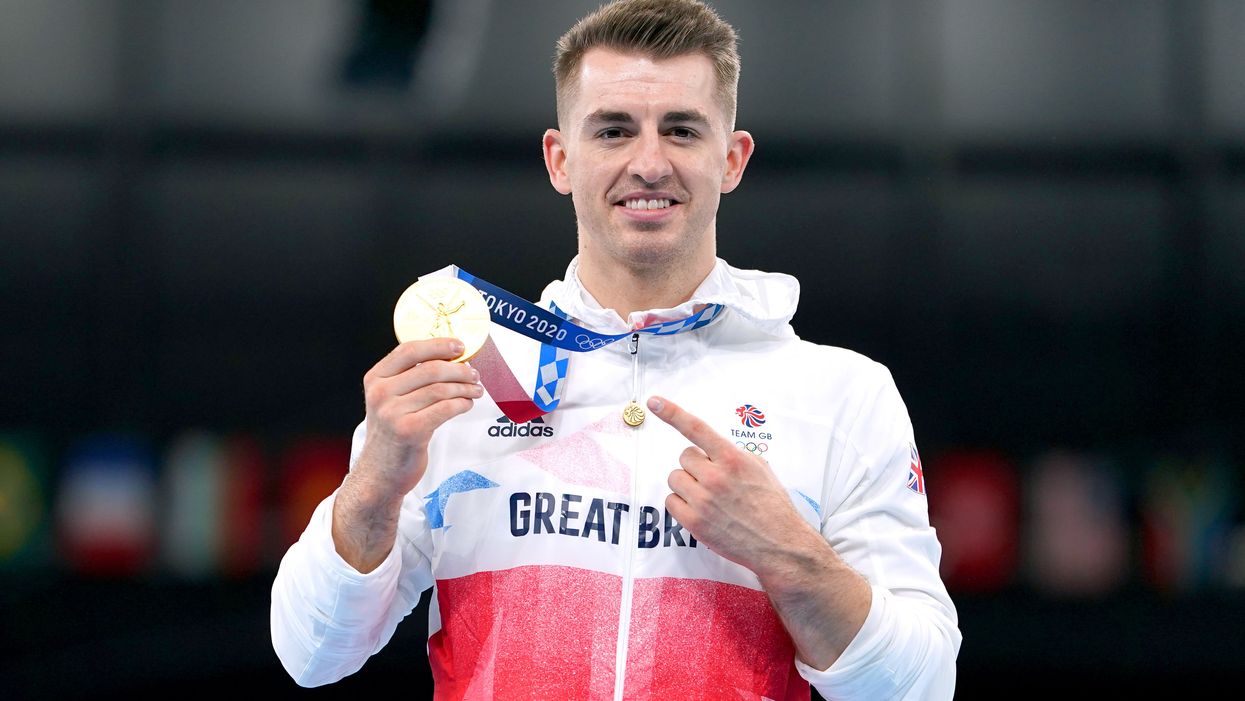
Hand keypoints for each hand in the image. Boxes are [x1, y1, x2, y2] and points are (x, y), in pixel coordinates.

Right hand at [356, 337, 483, 494]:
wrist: (379, 473)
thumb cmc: (391, 433)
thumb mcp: (388, 400)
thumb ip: (409, 378)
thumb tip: (450, 357)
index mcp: (375, 379)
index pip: (409, 350)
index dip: (438, 345)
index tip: (459, 346)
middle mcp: (380, 393)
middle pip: (431, 369)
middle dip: (459, 370)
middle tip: (474, 375)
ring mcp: (393, 412)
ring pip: (441, 389)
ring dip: (464, 388)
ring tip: (475, 390)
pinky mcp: (409, 431)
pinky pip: (445, 409)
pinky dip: (461, 404)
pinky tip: (466, 404)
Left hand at [648, 395, 815, 576]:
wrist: (779, 544)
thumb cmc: (772, 506)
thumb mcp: (760, 469)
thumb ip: (733, 455)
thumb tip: (712, 449)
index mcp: (733, 459)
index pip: (696, 429)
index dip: (672, 413)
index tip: (654, 402)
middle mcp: (715, 477)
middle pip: (684, 457)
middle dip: (696, 466)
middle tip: (714, 481)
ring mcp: (703, 500)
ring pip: (675, 478)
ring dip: (688, 484)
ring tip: (709, 497)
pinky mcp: (694, 522)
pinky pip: (671, 501)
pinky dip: (682, 504)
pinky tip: (701, 510)